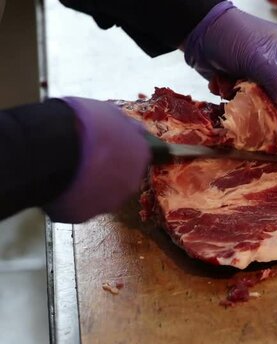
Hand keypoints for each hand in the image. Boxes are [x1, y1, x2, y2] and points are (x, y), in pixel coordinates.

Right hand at [44, 98, 150, 222]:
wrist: (53, 149)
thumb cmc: (82, 125)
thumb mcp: (110, 113)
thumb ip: (126, 126)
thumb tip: (136, 130)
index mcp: (141, 154)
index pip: (137, 156)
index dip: (119, 152)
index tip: (104, 148)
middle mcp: (131, 182)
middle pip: (122, 178)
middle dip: (107, 171)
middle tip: (86, 161)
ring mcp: (109, 202)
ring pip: (102, 194)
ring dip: (91, 186)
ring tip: (71, 173)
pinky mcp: (85, 216)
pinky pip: (80, 206)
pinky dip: (72, 198)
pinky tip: (60, 186)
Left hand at [182, 1, 276, 109]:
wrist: (199, 33)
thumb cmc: (235, 35)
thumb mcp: (260, 57)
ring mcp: (268, 78)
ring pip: (275, 104)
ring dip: (261, 107)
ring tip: (247, 101)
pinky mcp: (250, 87)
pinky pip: (254, 104)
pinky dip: (242, 102)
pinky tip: (228, 89)